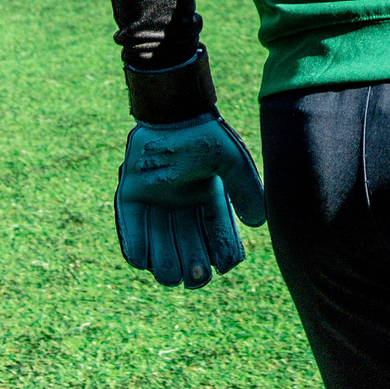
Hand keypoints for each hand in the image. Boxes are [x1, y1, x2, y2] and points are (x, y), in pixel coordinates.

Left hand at [115, 114, 267, 288]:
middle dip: (194, 264)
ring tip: (173, 276)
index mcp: (207, 198)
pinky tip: (143, 261)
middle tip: (198, 276)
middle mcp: (181, 205)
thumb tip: (258, 223)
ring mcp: (155, 202)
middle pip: (188, 245)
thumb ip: (245, 190)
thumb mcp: (232, 162)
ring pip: (160, 243)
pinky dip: (135, 246)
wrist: (170, 112)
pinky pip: (131, 228)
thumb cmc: (203, 135)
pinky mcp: (131, 195)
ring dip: (166, 263)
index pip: (217, 233)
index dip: (222, 251)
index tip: (226, 265)